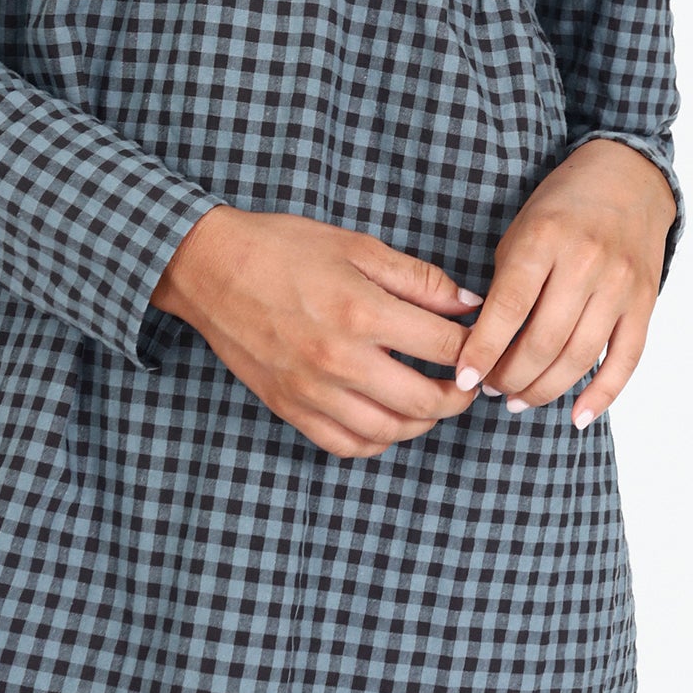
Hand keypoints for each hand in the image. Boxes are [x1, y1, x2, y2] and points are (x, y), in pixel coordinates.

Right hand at [151, 206, 484, 458]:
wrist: (209, 268)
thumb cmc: (284, 248)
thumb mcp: (358, 247)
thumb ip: (418, 280)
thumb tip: (468, 305)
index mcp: (363, 313)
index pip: (445, 347)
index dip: (476, 347)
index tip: (483, 343)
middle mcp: (341, 361)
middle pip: (427, 401)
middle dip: (461, 395)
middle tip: (470, 382)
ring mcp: (313, 392)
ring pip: (391, 431)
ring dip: (424, 421)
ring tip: (433, 400)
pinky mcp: (290, 408)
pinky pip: (346, 445)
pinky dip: (378, 440)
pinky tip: (389, 418)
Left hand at [454, 140, 675, 427]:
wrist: (628, 178)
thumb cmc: (562, 207)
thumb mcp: (521, 230)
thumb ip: (505, 284)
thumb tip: (484, 346)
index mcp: (545, 239)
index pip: (507, 308)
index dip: (482, 351)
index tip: (462, 379)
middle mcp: (585, 262)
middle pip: (543, 342)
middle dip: (509, 376)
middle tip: (490, 389)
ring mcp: (620, 284)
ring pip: (579, 357)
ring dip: (544, 389)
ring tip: (518, 399)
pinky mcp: (645, 301)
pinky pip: (626, 359)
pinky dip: (602, 394)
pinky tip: (578, 416)